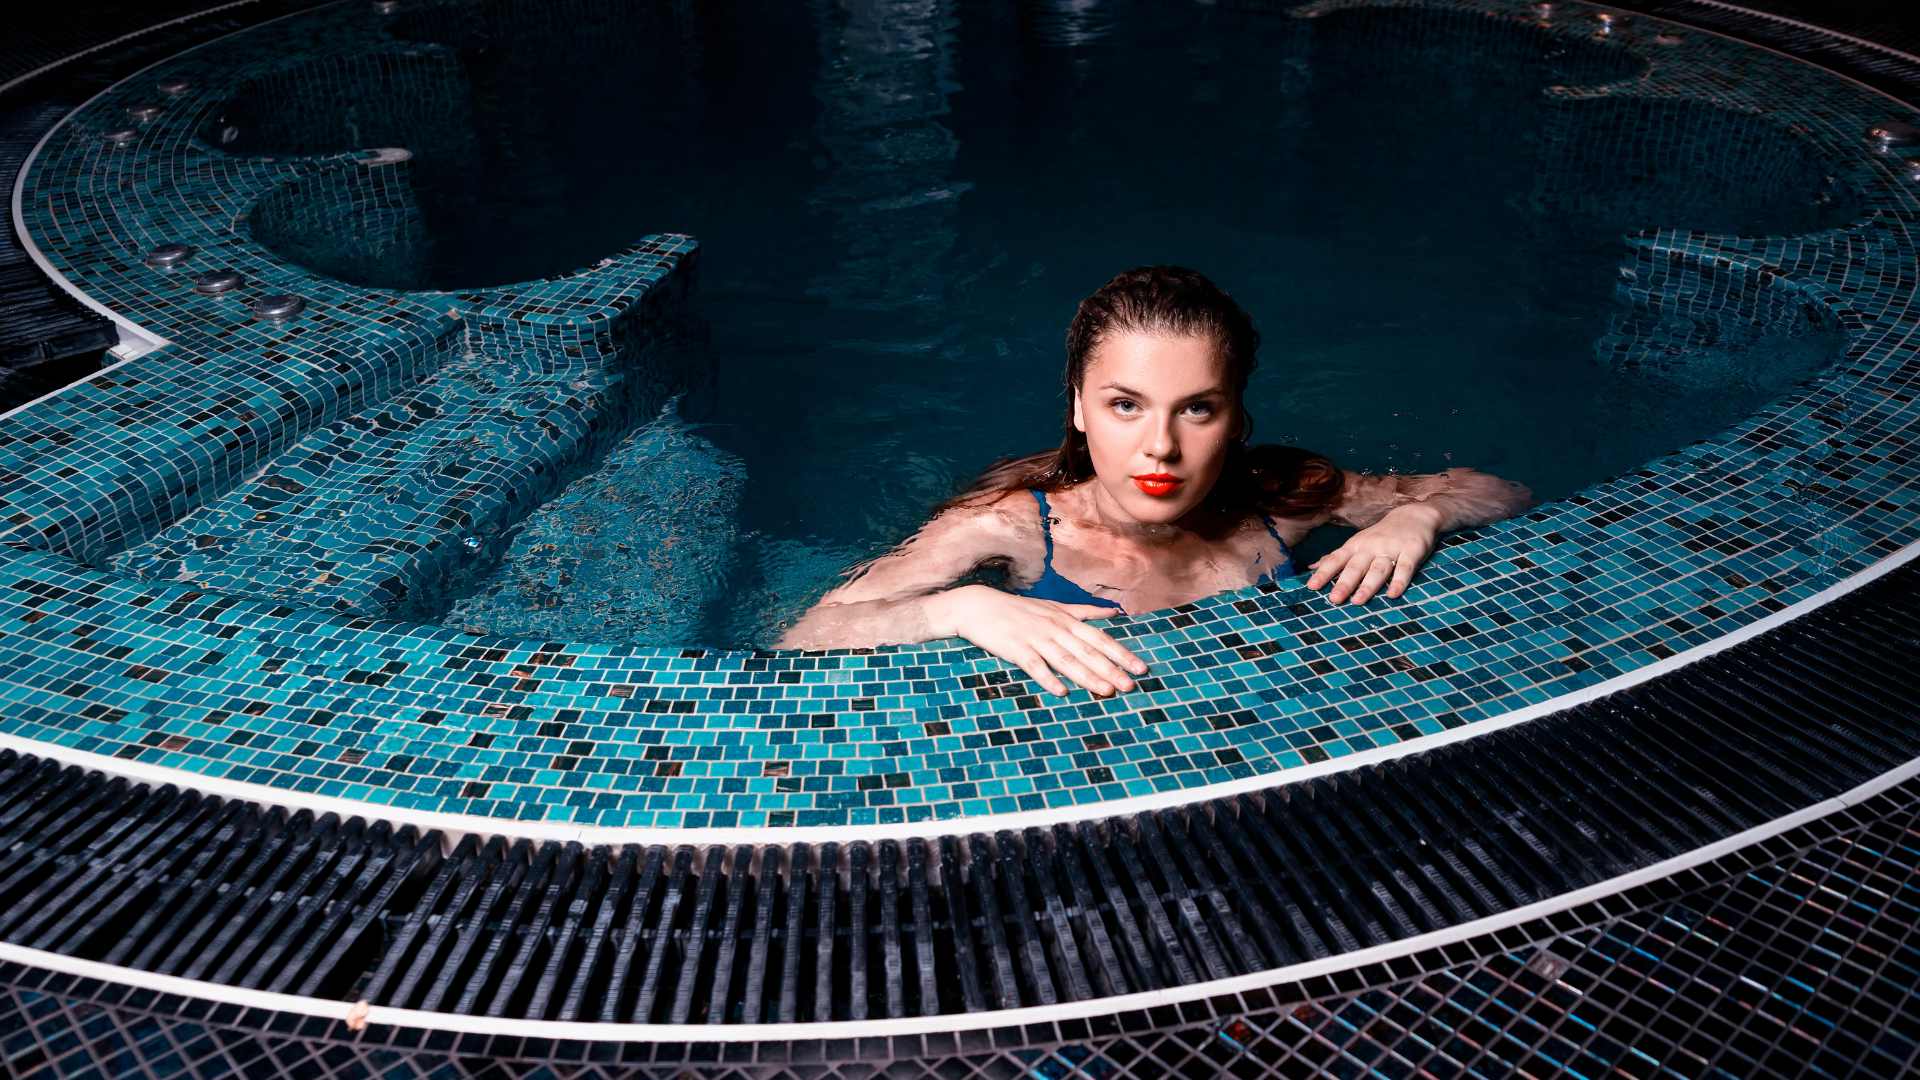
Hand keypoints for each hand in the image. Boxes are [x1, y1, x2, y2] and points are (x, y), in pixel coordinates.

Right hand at [928, 585, 1148, 697]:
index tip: (1140, 668)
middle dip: (1111, 669)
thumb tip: (1114, 611)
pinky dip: (1048, 678)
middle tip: (1130, 686)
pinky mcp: (1015, 649)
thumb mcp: (1055, 606)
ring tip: (1106, 691)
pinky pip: (1035, 666)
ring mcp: (1035, 639)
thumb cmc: (1019, 609)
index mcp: (1066, 619)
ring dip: (1087, 676)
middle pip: (1087, 651)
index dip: (1121, 653)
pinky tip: (1062, 692)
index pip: (1099, 638)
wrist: (978, 606)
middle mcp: (1055, 628)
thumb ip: (1085, 611)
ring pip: (1066, 660)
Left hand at [1306, 504, 1440, 604]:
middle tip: (1334, 599)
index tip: (1311, 587)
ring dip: (1368, 585)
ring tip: (1358, 601)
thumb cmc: (1380, 535)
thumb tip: (1311, 567)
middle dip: (1344, 583)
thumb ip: (1337, 557)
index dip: (1324, 573)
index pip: (1336, 560)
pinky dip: (1399, 581)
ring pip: (1378, 569)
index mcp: (1355, 546)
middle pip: (1356, 566)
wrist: (1414, 516)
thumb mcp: (1357, 543)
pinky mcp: (1412, 551)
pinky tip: (1393, 594)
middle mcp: (1371, 547)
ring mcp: (1391, 549)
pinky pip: (1405, 568)